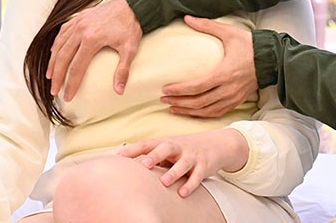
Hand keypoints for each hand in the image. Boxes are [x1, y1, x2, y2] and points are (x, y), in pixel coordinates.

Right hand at [47, 0, 141, 100]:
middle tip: (55, 90)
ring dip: (53, 61)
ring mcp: (78, 22)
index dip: (71, 84)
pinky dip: (57, 44)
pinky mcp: (79, 17)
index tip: (68, 97)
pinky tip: (55, 52)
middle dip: (57, 76)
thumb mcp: (130, 49)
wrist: (132, 4)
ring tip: (50, 75)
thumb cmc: (131, 26)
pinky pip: (63, 31)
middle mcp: (81, 30)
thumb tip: (119, 91)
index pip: (77, 68)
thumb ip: (123, 71)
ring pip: (59, 44)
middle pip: (63, 57)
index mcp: (92, 40)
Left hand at [120, 129, 247, 197]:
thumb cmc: (185, 149)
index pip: (147, 144)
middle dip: (155, 156)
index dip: (134, 149)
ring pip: (182, 163)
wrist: (217, 144)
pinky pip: (197, 176)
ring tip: (164, 182)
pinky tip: (183, 193)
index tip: (119, 157)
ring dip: (173, 173)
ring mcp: (192, 156)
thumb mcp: (169, 149)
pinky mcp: (204, 166)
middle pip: (165, 148)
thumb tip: (126, 167)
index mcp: (166, 142)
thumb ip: (151, 157)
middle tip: (144, 164)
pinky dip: (190, 184)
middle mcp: (178, 147)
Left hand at [161, 15, 257, 117]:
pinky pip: (217, 113)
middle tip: (163, 100)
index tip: (165, 89)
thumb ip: (207, 25)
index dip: (180, 90)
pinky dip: (202, 115)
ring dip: (189, 111)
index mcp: (225, 73)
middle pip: (199, 102)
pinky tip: (192, 112)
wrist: (272, 58)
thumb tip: (187, 17)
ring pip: (207, 111)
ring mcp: (234, 97)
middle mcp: (228, 89)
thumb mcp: (229, 32)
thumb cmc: (250, 44)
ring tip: (173, 108)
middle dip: (179, 102)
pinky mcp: (237, 101)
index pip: (197, 86)